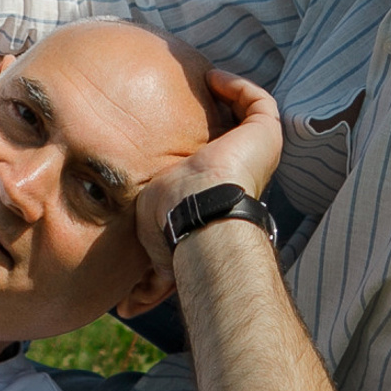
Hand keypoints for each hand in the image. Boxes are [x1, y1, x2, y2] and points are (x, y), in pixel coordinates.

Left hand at [133, 66, 285, 274]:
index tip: (168, 126)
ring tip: (200, 79)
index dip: (195, 145)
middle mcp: (241, 173)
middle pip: (233, 136)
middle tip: (181, 95)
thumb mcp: (154, 248)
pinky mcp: (266, 134)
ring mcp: (256, 152)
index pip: (213, 165)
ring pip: (251, 114)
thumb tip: (125, 311)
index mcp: (218, 194)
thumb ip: (147, 275)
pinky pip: (259, 100)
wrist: (201, 219)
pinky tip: (213, 79)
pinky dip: (238, 85)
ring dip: (228, 94)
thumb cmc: (178, 236)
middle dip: (211, 116)